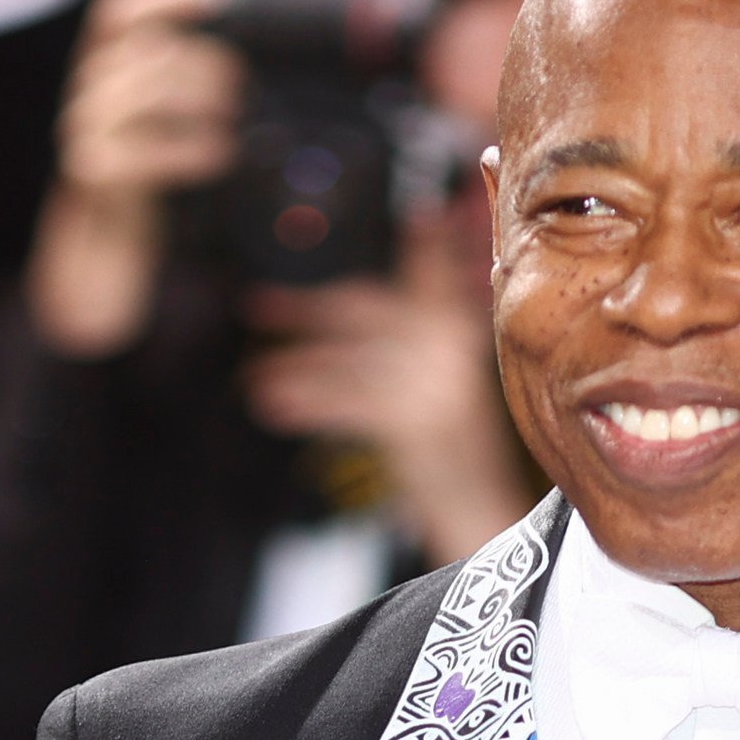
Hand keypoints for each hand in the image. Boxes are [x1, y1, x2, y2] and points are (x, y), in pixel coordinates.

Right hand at [27, 0, 241, 357]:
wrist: (107, 254)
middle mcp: (85, 92)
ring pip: (141, 93)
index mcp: (103, 69)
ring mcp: (82, 132)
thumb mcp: (169, 128)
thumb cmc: (151, 184)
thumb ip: (192, 90)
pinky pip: (141, 151)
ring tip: (237, 117)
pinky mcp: (90, 175)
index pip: (117, 12)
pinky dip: (188, 150)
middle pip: (144, 50)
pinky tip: (221, 156)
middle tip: (244, 82)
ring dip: (199, 100)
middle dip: (202, 60)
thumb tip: (252, 69)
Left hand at [240, 204, 534, 563]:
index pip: (433, 276)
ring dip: (296, 372)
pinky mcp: (416, 419)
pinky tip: (271, 404)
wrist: (485, 522)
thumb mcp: (444, 401)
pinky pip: (347, 402)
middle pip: (368, 313)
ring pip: (349, 361)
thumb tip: (366, 336)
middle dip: (308, 312)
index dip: (425, 247)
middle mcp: (455, 348)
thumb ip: (419, 353)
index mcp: (463, 335)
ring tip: (255, 383)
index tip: (418, 216)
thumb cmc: (460, 467)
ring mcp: (437, 382)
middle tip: (254, 305)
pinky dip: (306, 403)